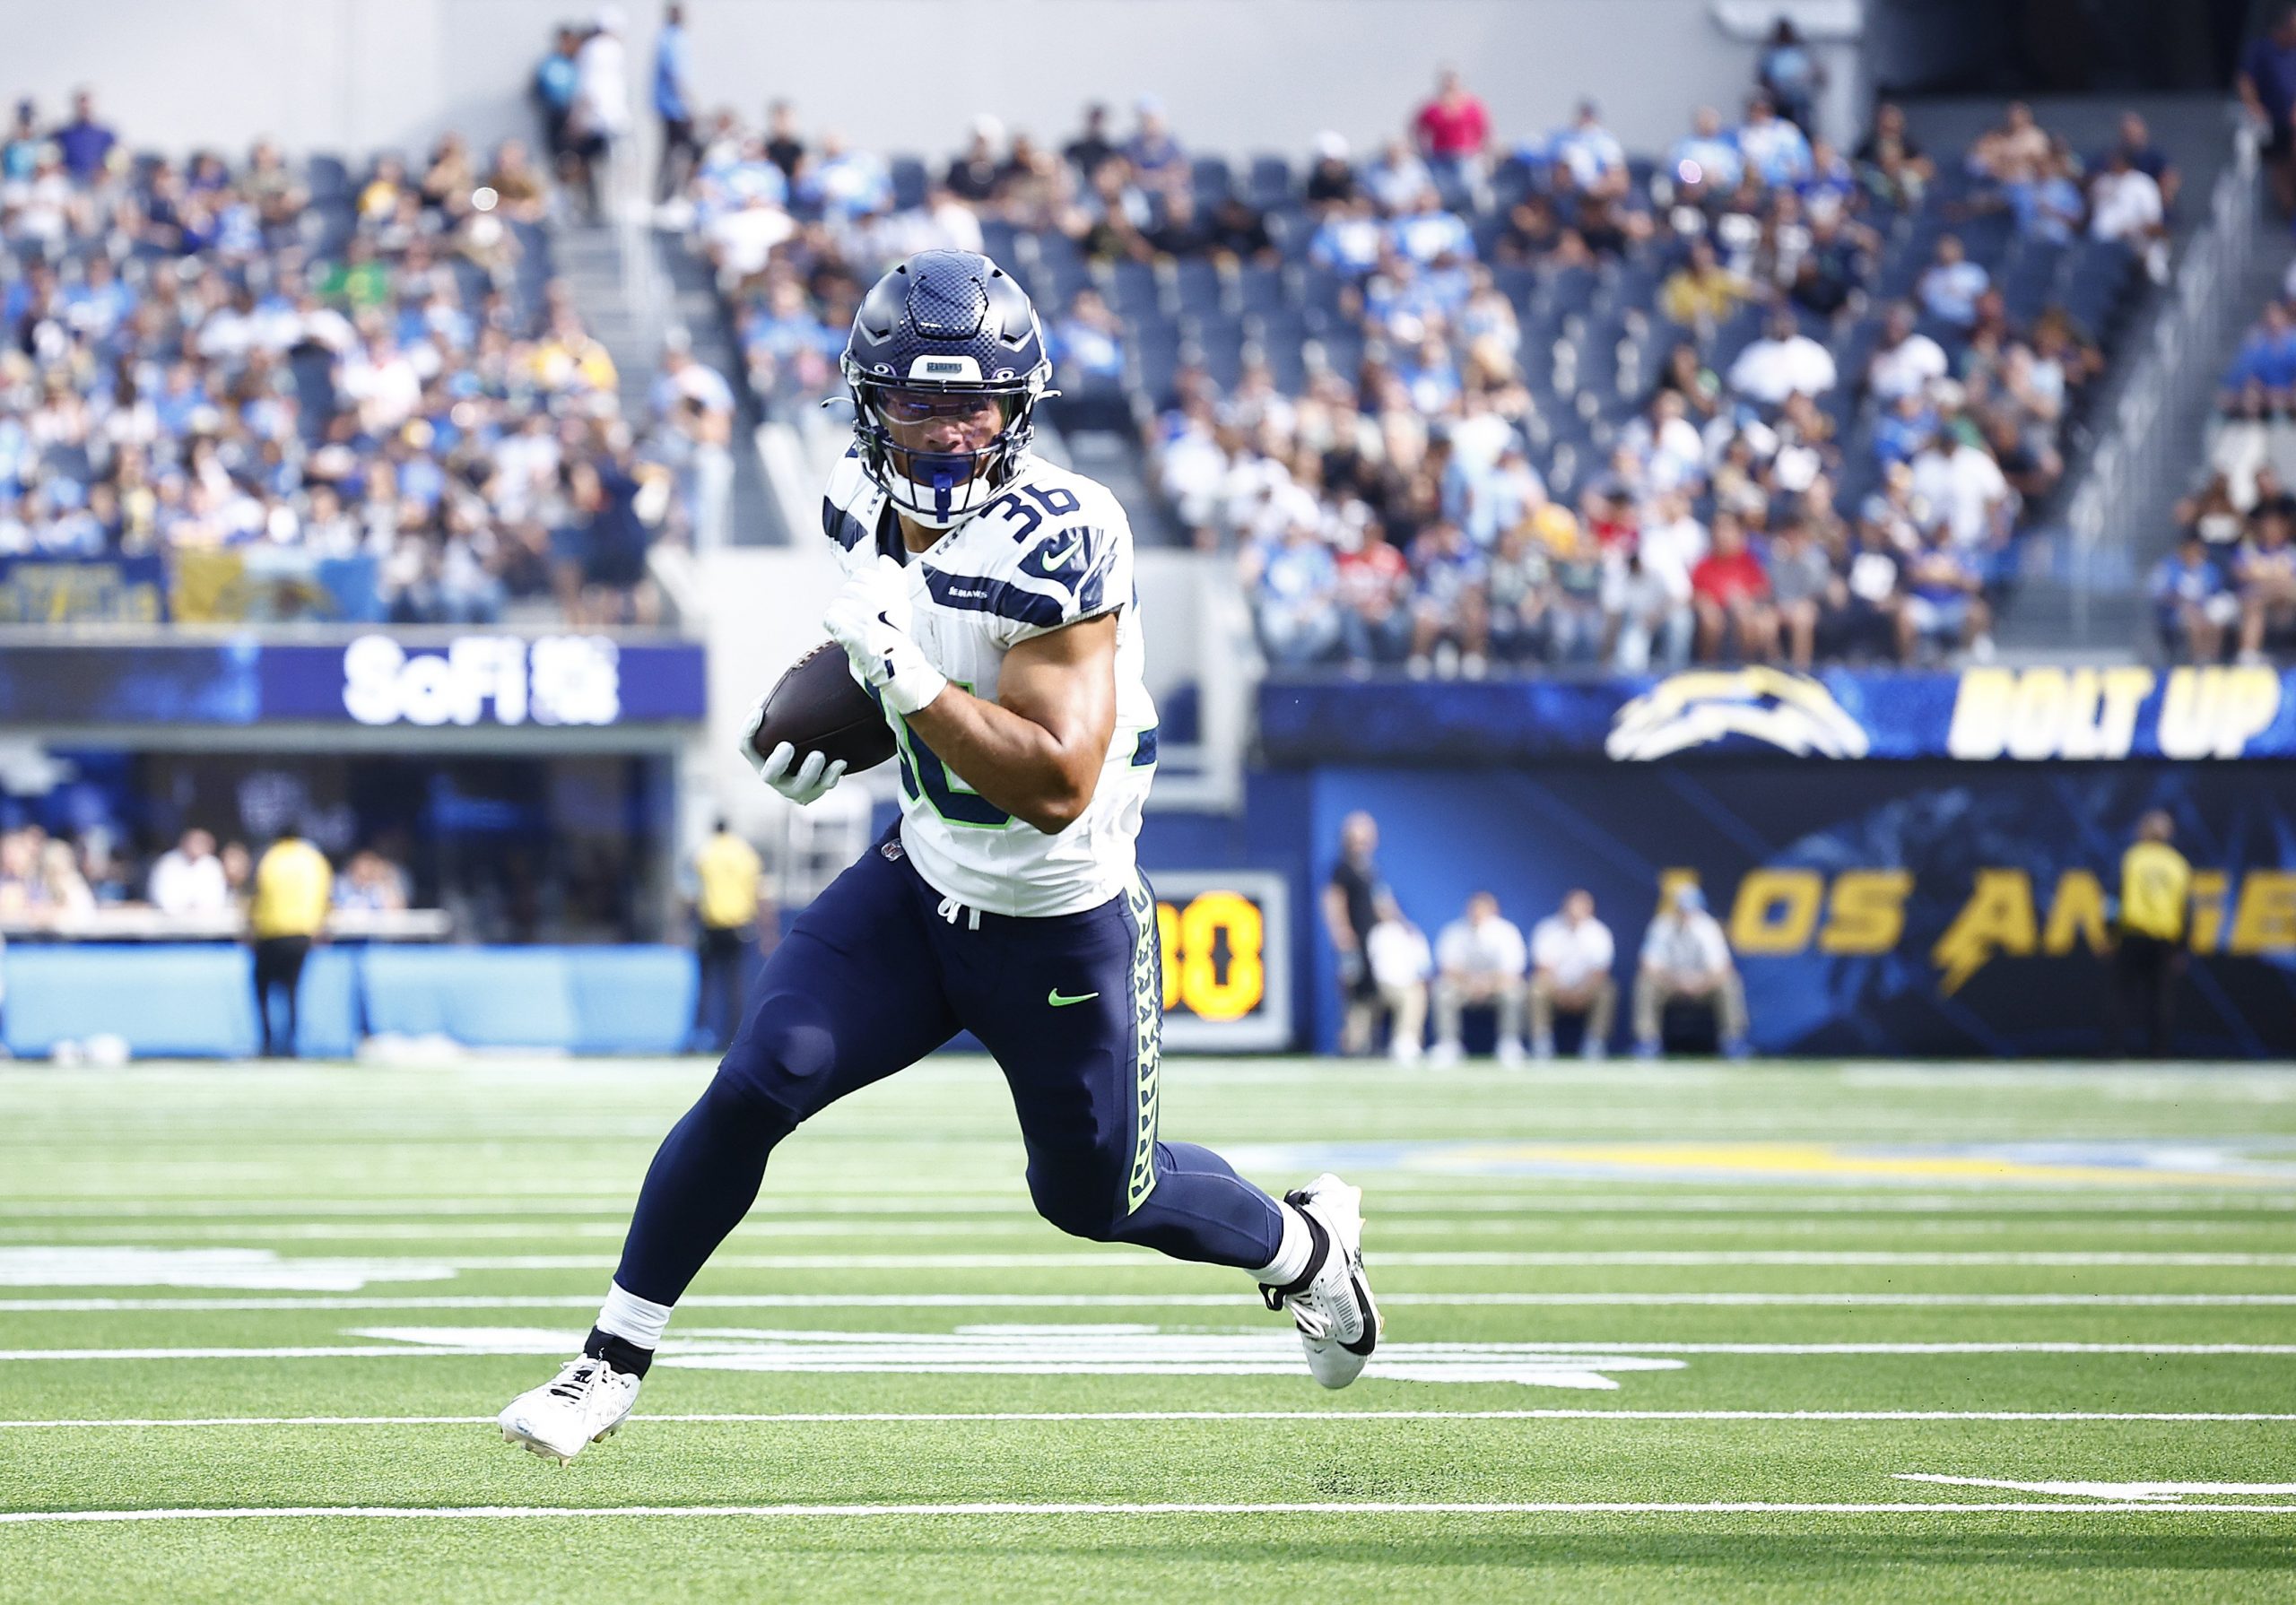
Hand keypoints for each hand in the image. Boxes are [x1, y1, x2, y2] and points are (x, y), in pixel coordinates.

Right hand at [739, 696, 845, 802]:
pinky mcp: (815, 792)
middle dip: (778, 762)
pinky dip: (832, 775)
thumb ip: (775, 707)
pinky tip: (841, 762)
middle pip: (769, 775)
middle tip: (788, 746)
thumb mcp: (783, 722)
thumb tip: (765, 698)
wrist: (813, 765)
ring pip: (799, 787)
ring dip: (809, 771)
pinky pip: (824, 787)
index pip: (746, 747)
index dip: (748, 731)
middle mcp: (774, 777)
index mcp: (760, 757)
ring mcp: (794, 789)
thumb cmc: (793, 735)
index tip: (759, 712)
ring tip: (819, 754)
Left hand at [823, 554, 947, 715]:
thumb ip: (894, 577)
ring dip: (844, 616)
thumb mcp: (902, 602)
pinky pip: (830, 618)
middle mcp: (875, 601)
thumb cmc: (897, 633)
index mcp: (888, 590)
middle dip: (851, 604)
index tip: (868, 604)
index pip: (861, 576)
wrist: (895, 663)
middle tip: (862, 620)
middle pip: (847, 590)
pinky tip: (846, 633)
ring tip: (856, 628)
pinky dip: (835, 626)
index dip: (861, 589)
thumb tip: (884, 560)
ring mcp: (860, 616)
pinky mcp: (847, 631)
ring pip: (838, 604)